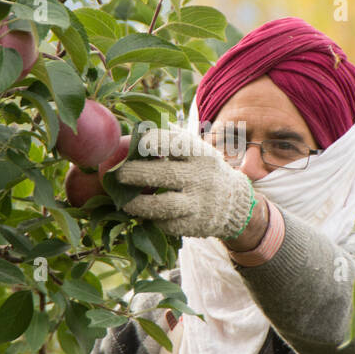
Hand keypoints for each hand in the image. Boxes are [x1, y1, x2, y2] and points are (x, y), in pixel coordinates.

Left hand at [115, 125, 255, 239]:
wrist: (235, 202)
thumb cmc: (204, 170)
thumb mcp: (197, 150)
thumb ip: (172, 139)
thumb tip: (138, 128)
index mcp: (201, 155)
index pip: (176, 144)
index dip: (153, 142)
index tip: (138, 143)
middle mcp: (201, 178)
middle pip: (166, 175)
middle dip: (138, 173)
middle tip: (119, 173)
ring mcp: (198, 203)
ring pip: (164, 205)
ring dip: (139, 203)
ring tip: (123, 200)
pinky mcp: (193, 225)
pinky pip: (167, 223)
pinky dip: (151, 218)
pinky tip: (142, 213)